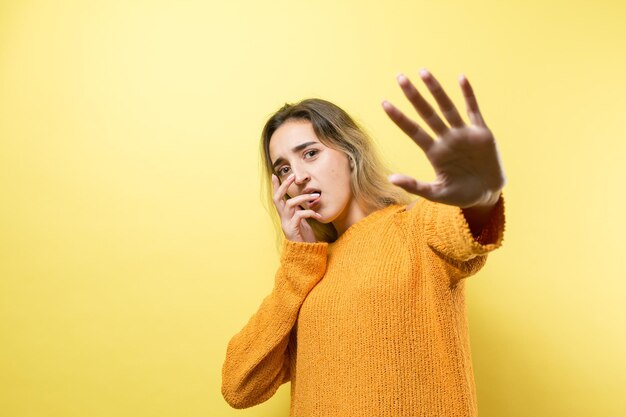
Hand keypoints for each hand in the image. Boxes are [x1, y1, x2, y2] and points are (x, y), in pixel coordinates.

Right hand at [272, 174, 321, 241]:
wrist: (306, 253)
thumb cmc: (305, 237)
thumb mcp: (303, 220)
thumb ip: (300, 210)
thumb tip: (305, 198)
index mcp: (284, 215)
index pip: (277, 198)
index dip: (276, 187)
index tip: (274, 175)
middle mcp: (283, 218)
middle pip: (277, 198)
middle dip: (284, 185)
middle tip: (292, 176)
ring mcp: (286, 223)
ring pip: (290, 204)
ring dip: (304, 198)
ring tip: (316, 196)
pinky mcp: (293, 229)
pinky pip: (299, 215)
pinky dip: (310, 212)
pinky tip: (318, 215)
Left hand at [382, 69, 504, 208]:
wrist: (487, 195)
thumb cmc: (460, 195)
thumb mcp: (436, 193)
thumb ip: (415, 186)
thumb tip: (390, 179)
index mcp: (434, 152)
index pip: (413, 130)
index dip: (399, 118)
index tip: (384, 103)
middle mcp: (446, 139)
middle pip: (427, 113)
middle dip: (413, 96)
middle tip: (399, 77)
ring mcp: (463, 134)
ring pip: (447, 107)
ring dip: (436, 90)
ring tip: (423, 72)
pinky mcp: (481, 132)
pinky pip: (473, 110)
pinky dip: (468, 95)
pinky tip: (461, 78)